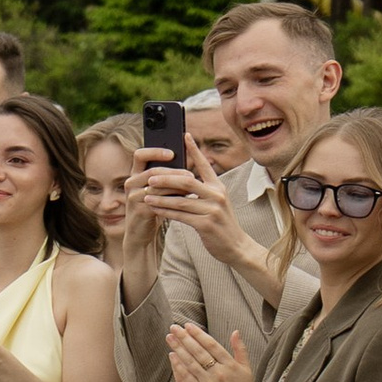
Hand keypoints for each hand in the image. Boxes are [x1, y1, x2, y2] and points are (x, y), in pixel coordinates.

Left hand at [130, 146, 245, 257]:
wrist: (235, 246)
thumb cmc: (221, 223)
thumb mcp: (217, 202)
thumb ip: (203, 190)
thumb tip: (181, 178)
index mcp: (218, 187)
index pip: (205, 165)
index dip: (195, 150)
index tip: (185, 135)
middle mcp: (217, 195)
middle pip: (186, 181)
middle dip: (166, 178)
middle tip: (150, 177)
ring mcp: (212, 210)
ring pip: (180, 200)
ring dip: (160, 197)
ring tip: (146, 194)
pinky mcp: (206, 224)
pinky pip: (181, 215)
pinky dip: (165, 211)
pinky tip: (154, 209)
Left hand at [169, 317, 256, 381]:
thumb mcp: (247, 368)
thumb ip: (240, 349)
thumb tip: (235, 332)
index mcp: (230, 364)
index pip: (211, 345)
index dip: (198, 334)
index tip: (188, 325)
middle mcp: (218, 372)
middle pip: (198, 351)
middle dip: (184, 338)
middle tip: (174, 328)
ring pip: (190, 362)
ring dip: (178, 349)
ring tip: (170, 338)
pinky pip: (187, 377)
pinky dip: (179, 366)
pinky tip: (172, 356)